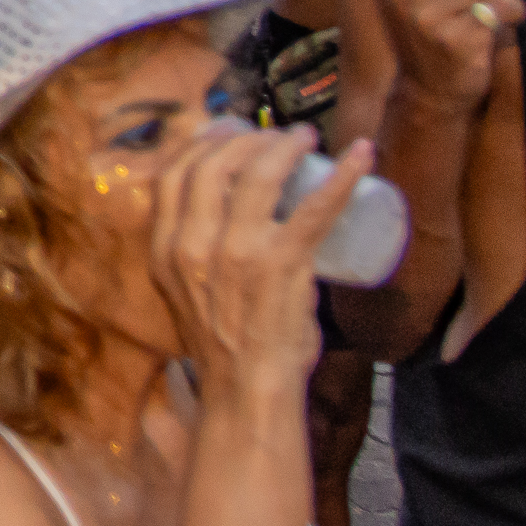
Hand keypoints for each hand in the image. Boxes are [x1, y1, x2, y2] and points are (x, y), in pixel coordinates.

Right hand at [146, 125, 363, 398]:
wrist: (247, 392)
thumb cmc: (225, 347)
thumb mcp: (185, 290)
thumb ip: (194, 254)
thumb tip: (224, 217)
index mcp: (165, 248)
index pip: (173, 173)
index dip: (202, 143)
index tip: (226, 134)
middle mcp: (193, 243)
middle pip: (211, 162)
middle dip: (244, 137)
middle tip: (270, 135)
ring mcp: (236, 250)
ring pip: (256, 172)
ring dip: (285, 145)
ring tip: (305, 138)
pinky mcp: (280, 262)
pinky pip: (315, 206)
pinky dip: (343, 175)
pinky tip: (361, 155)